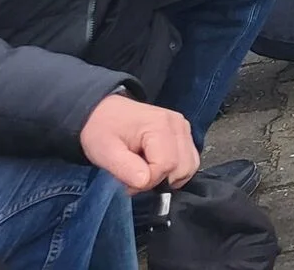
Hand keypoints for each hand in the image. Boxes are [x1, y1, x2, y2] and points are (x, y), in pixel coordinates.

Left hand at [80, 94, 198, 191]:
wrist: (105, 111)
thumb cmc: (102, 130)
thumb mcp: (104, 152)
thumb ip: (125, 169)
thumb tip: (145, 182)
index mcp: (159, 126)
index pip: (165, 166)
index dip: (147, 182)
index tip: (127, 182)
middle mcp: (178, 124)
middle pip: (182, 167)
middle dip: (159, 180)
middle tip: (137, 178)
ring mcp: (183, 127)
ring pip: (190, 165)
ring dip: (170, 177)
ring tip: (147, 172)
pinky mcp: (184, 132)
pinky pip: (190, 159)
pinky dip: (176, 170)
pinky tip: (157, 167)